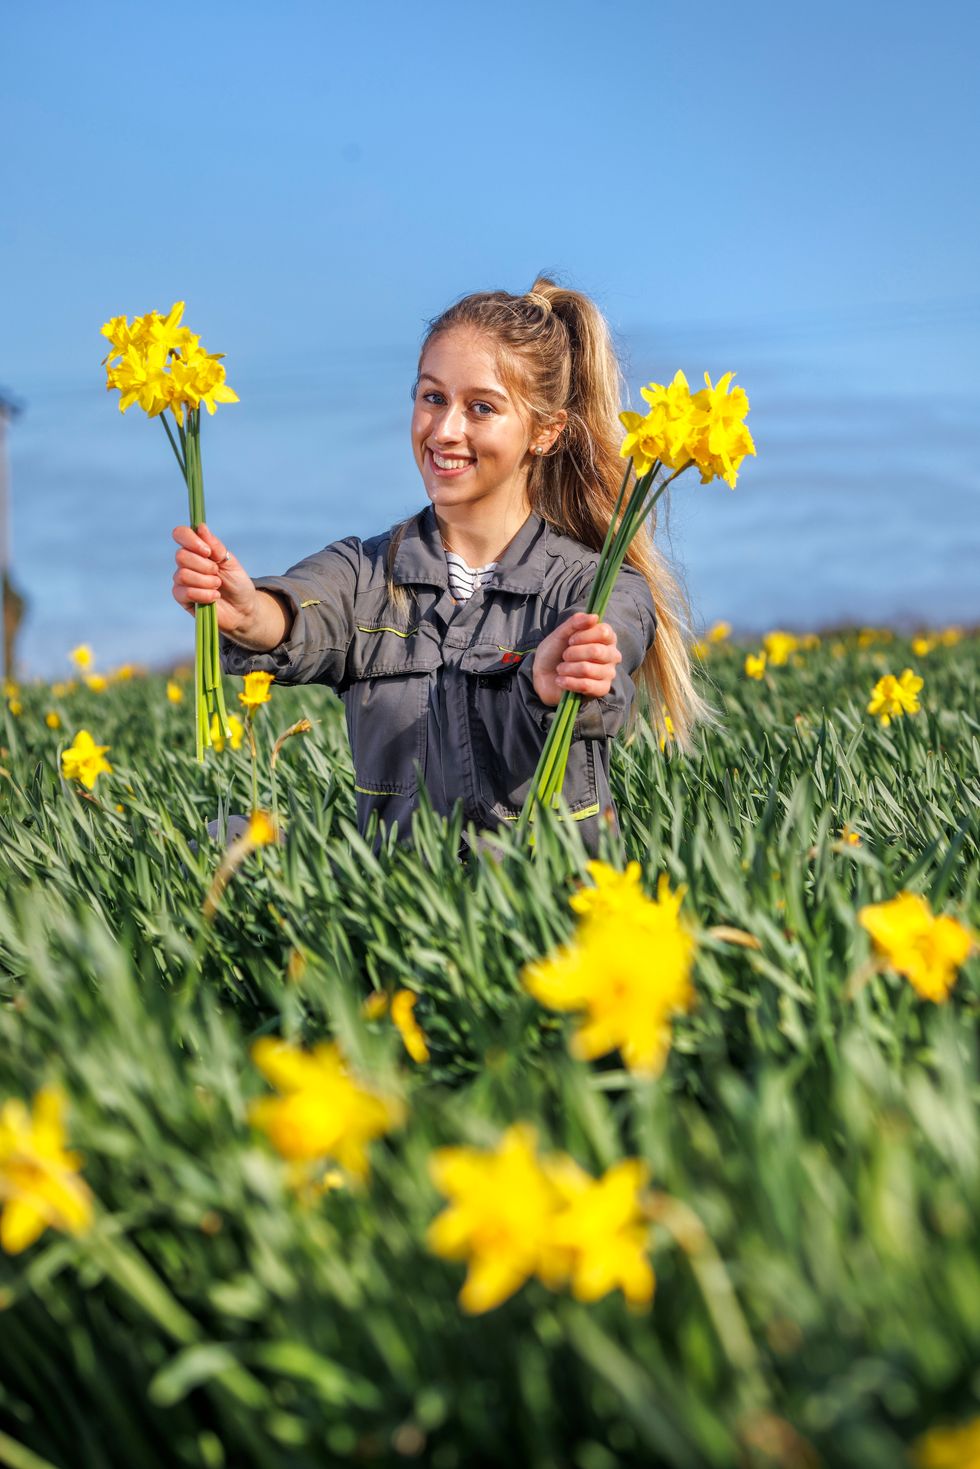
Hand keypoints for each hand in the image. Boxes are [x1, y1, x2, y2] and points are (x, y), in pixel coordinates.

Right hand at [171, 522, 258, 637]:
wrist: (243, 609)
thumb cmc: (237, 583)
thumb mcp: (230, 561)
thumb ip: (215, 546)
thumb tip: (200, 527)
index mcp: (197, 550)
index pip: (181, 534)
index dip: (191, 540)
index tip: (208, 552)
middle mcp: (186, 563)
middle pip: (181, 555)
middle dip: (204, 566)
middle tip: (217, 573)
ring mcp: (182, 581)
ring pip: (183, 575)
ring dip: (206, 581)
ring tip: (218, 586)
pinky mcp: (183, 598)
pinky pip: (185, 592)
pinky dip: (204, 594)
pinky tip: (214, 597)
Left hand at [531, 612, 621, 707]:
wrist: (543, 676)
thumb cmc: (555, 652)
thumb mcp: (560, 633)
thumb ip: (575, 622)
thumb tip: (594, 616)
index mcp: (605, 638)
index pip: (604, 632)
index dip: (584, 635)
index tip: (571, 640)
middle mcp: (611, 654)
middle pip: (597, 651)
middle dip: (572, 653)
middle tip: (564, 656)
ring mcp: (608, 673)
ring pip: (588, 669)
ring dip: (567, 668)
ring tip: (560, 669)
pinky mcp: (602, 689)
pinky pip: (587, 685)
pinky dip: (569, 682)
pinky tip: (561, 680)